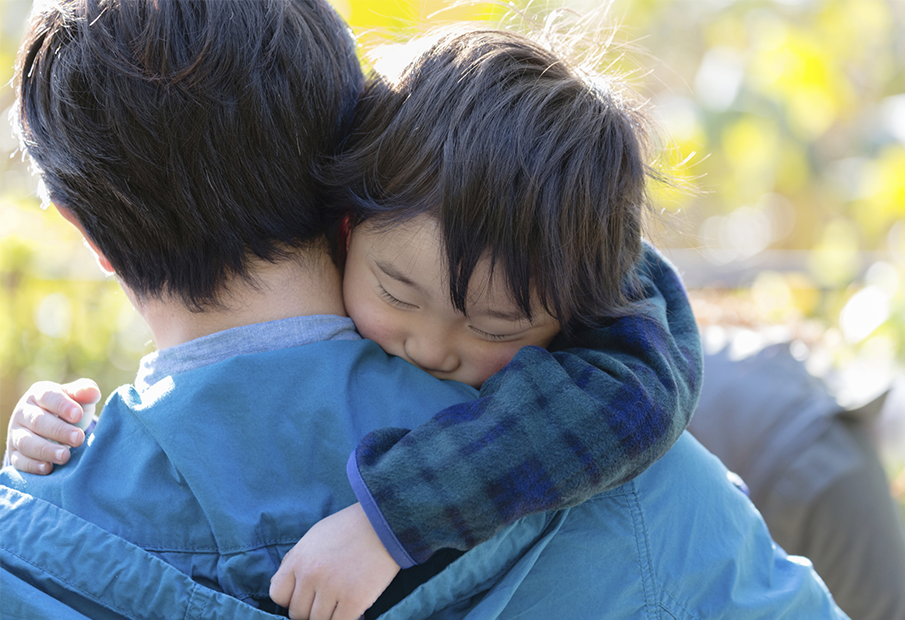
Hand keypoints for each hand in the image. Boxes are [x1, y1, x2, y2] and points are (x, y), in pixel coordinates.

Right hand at [6, 379, 100, 474]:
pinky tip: (48, 468)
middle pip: (37, 421)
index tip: (78, 415)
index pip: (48, 396)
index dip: (62, 405)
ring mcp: (16, 434)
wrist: (56, 428)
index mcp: (39, 394)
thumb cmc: (70, 409)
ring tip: (65, 455)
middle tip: (78, 439)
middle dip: (58, 431)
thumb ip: (85, 392)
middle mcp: (24, 413)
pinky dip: (33, 465)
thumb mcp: (79, 398)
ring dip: (46, 450)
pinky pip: (19, 461)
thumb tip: (92, 392)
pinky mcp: (15, 454)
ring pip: (26, 442)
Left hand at [270, 502, 400, 619]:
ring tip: (340, 604)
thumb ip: (297, 560)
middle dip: (310, 610)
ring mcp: (332, 588)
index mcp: (299, 559)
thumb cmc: (349, 528)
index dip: (290, 598)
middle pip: (298, 612)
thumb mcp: (314, 536)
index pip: (277, 594)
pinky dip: (345, 619)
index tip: (305, 596)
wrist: (384, 523)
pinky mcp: (354, 600)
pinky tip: (353, 610)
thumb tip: (287, 584)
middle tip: (326, 601)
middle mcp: (311, 575)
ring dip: (328, 616)